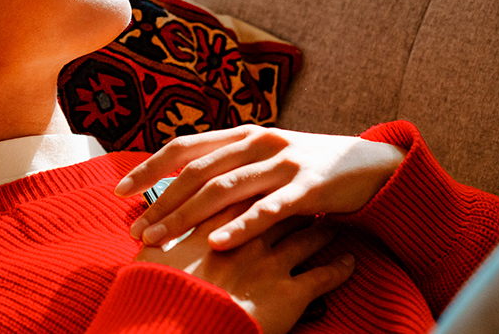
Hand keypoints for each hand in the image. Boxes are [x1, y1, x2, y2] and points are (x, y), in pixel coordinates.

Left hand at [116, 125, 404, 249]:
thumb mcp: (265, 161)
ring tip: (161, 239)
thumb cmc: (308, 169)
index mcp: (243, 134)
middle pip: (197, 171)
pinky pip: (269, 209)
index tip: (120, 192)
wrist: (372, 165)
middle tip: (136, 229)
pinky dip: (241, 226)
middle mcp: (259, 141)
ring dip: (188, 216)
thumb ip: (229, 168)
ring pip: (225, 188)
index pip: (184, 147)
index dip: (149, 168)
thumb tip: (178, 190)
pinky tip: (217, 243)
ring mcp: (284, 161)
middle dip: (161, 202)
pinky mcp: (310, 185)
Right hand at [134, 202, 355, 333]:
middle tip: (307, 191)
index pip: (243, 191)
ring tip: (333, 223)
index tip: (267, 178)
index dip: (257, 183)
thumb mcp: (152, 261)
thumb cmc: (161, 295)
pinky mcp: (291, 294)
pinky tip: (350, 262)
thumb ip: (157, 241)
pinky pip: (324, 277)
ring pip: (307, 234)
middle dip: (295, 197)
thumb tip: (148, 234)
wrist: (180, 328)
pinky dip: (339, 268)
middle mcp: (248, 236)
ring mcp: (272, 262)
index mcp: (216, 223)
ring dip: (323, 228)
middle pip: (280, 205)